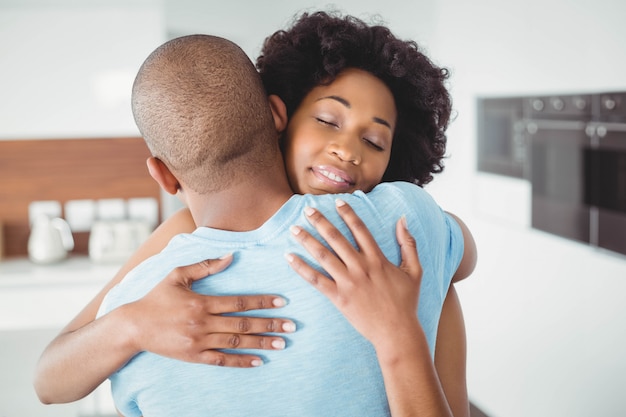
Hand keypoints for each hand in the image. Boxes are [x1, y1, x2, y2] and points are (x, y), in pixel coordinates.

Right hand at [124, 254, 294, 366]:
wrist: (133, 327)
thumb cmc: (156, 298)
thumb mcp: (178, 275)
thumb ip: (205, 266)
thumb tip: (231, 256)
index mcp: (201, 302)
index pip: (239, 302)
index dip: (262, 302)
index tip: (282, 302)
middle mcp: (203, 323)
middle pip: (243, 324)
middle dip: (269, 324)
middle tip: (291, 326)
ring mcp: (199, 342)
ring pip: (236, 343)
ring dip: (261, 343)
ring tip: (282, 343)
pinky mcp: (194, 356)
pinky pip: (222, 360)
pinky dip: (241, 361)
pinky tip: (258, 361)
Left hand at [285, 199, 421, 347]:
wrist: (397, 332)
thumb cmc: (407, 303)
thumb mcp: (415, 271)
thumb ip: (409, 244)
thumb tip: (403, 219)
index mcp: (377, 259)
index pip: (360, 229)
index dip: (347, 214)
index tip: (336, 202)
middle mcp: (361, 267)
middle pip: (336, 238)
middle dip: (320, 221)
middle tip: (306, 209)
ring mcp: (348, 282)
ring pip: (323, 255)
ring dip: (307, 240)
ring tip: (294, 229)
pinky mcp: (339, 297)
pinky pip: (316, 280)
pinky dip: (302, 268)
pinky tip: (289, 257)